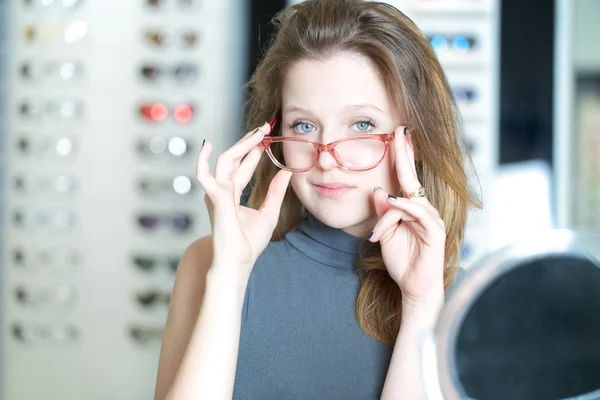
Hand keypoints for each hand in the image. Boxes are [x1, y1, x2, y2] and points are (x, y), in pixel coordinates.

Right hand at [196, 122, 292, 274]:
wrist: (240, 260)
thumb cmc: (250, 242)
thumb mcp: (269, 212)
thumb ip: (276, 191)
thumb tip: (287, 170)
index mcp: (233, 194)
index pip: (244, 166)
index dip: (254, 151)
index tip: (267, 137)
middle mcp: (223, 190)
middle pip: (235, 159)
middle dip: (249, 142)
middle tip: (265, 127)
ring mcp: (216, 192)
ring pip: (226, 160)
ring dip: (242, 145)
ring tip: (258, 132)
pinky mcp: (214, 196)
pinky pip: (204, 174)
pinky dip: (202, 159)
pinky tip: (207, 145)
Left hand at [369, 126, 445, 307]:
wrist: (415, 288)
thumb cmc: (402, 261)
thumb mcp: (385, 234)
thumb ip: (382, 214)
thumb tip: (378, 191)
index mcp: (411, 209)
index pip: (405, 178)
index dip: (401, 156)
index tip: (397, 134)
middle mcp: (423, 210)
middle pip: (412, 178)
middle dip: (406, 154)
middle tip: (401, 131)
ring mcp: (431, 220)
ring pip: (409, 201)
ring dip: (390, 211)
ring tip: (379, 227)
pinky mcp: (435, 232)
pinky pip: (420, 215)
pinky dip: (406, 209)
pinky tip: (395, 205)